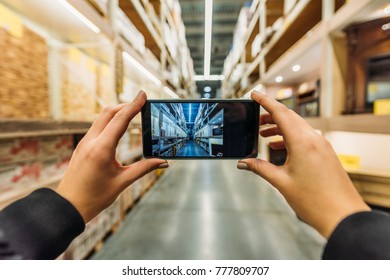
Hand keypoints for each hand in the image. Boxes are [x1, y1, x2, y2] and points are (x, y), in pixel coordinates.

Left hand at [56, 91, 167, 222]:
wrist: (69, 206)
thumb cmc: (95, 197)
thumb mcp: (122, 182)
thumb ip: (144, 168)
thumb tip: (163, 162)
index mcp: (102, 149)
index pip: (120, 120)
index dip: (134, 105)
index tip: (143, 94)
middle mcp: (91, 141)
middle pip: (109, 112)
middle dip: (126, 105)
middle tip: (141, 102)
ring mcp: (84, 143)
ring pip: (101, 118)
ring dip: (117, 112)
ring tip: (132, 111)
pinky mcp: (82, 146)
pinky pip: (97, 127)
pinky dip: (110, 121)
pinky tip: (118, 126)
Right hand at [237, 91, 369, 238]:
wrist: (342, 215)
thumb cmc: (315, 200)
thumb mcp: (281, 182)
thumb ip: (260, 168)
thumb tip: (243, 162)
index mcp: (302, 142)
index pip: (280, 113)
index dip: (265, 101)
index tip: (254, 94)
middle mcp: (314, 139)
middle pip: (289, 117)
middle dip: (270, 115)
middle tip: (255, 118)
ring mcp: (322, 145)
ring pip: (297, 127)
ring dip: (280, 127)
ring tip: (264, 134)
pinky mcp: (325, 153)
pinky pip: (305, 137)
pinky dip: (290, 137)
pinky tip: (279, 147)